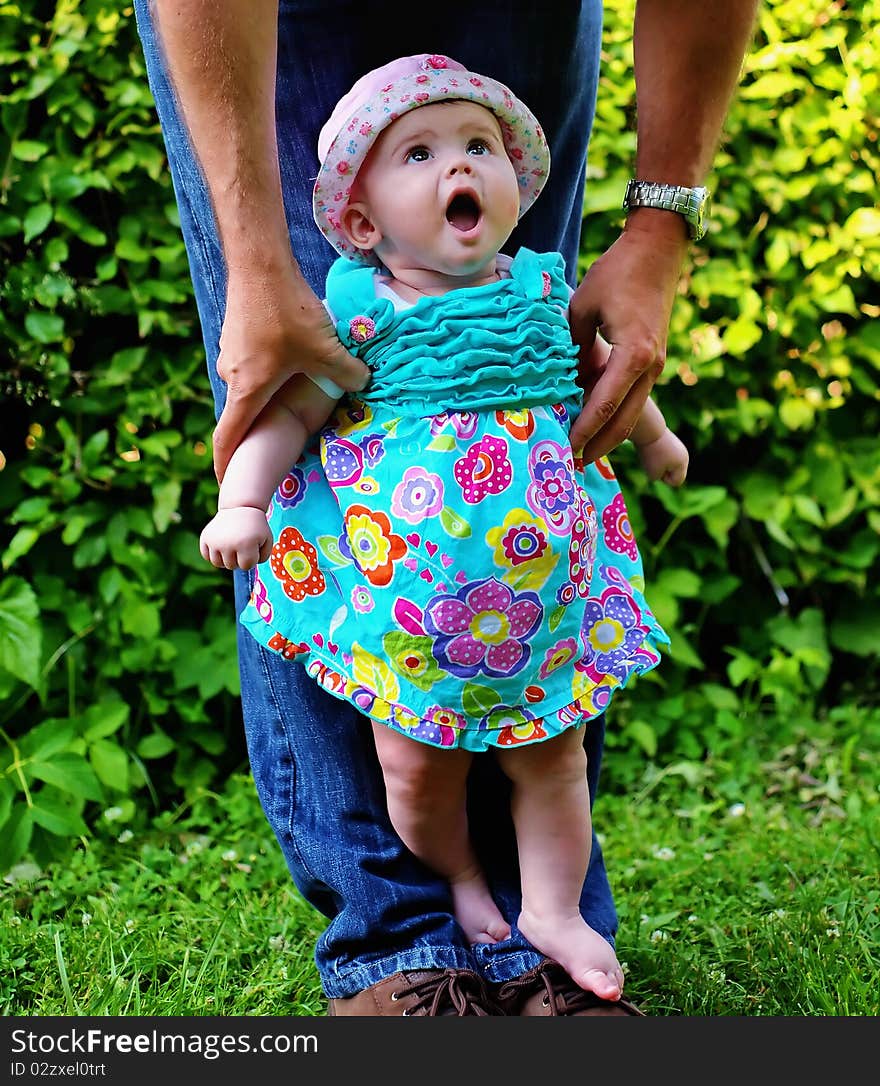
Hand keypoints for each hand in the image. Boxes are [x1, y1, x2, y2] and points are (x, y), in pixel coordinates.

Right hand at [199, 507, 273, 570]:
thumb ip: (263, 558)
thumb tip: (246, 570)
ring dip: (226, 559)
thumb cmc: (256, 527)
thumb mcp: (267, 540)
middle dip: (238, 559)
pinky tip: (221, 545)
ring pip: (217, 563)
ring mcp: (214, 540)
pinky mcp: (205, 537)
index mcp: (245, 544)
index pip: (246, 566)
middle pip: (232, 566)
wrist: (240, 507)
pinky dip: (213, 554)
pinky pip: (206, 556)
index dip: (252, 559)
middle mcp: (227, 543)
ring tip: (232, 546)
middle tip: (242, 544)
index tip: (253, 547)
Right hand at [212, 261, 368, 481]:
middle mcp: (232, 376)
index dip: (226, 465)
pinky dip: (267, 377)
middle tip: (273, 448)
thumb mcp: (326, 348)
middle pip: (242, 414)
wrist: (259, 262)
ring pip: (250, 388)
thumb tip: (362, 383)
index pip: (229, 438)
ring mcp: (232, 356)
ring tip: (289, 403)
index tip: (225, 485)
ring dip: (266, 399)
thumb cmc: (287, 310)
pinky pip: (252, 368)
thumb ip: (347, 373)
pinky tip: (290, 366)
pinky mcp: (238, 338)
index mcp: (247, 389)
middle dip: (256, 432)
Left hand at [568, 213, 688, 460]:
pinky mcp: (652, 360)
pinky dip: (612, 412)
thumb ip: (573, 349)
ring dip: (606, 434)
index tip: (563, 450)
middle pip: (622, 422)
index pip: (602, 407)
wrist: (658, 248)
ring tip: (580, 450)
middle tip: (571, 464)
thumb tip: (564, 383)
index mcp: (633, 356)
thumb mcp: (582, 308)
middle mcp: (649, 367)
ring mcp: (655, 366)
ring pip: (630, 413)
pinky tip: (591, 419)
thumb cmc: (617, 272)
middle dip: (596, 446)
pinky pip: (632, 396)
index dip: (582, 433)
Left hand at [635, 428, 688, 486]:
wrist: (647, 428)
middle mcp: (684, 454)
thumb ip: (659, 477)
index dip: (664, 479)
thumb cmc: (650, 453)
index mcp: (683, 463)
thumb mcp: (653, 473)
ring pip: (666, 464)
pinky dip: (654, 454)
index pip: (676, 481)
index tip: (657, 467)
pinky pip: (661, 455)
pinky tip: (651, 446)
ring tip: (652, 452)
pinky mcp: (669, 440)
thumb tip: (660, 469)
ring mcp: (678, 446)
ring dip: (657, 462)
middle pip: (672, 473)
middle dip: (661, 470)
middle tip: (654, 459)